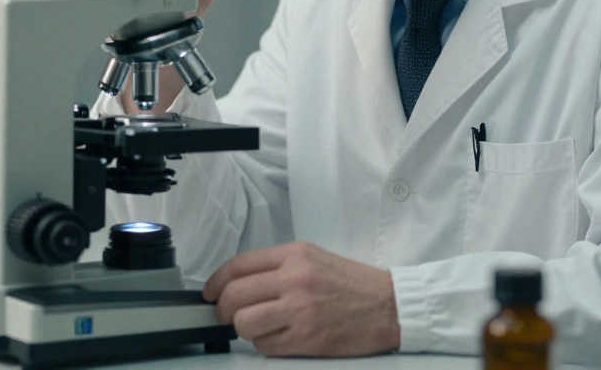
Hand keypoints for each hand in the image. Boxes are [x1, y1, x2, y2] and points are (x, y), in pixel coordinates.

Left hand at [203, 241, 400, 356]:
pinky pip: (265, 346)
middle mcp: (295, 278)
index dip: (216, 282)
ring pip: (243, 323)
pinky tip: (283, 337)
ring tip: (261, 327)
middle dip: (223, 310)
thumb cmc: (355, 284)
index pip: (239, 265)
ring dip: (245, 329)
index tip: (210, 293)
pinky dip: (267, 345)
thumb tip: (238, 284)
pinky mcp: (305, 338)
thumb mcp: (316, 259)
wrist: (390, 306)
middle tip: (228, 315)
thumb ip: (278, 267)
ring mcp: (299, 310)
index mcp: (296, 254)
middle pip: (233, 295)